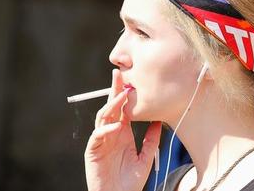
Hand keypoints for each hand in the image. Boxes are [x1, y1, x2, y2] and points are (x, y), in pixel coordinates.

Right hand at [84, 69, 161, 190]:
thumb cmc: (130, 180)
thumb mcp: (146, 156)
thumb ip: (152, 139)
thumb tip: (160, 120)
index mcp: (122, 132)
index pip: (122, 108)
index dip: (125, 94)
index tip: (132, 79)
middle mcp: (111, 133)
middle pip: (111, 107)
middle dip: (114, 90)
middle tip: (119, 74)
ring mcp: (101, 140)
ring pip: (103, 117)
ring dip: (111, 105)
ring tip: (120, 95)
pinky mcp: (93, 151)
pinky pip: (98, 136)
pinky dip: (106, 129)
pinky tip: (117, 125)